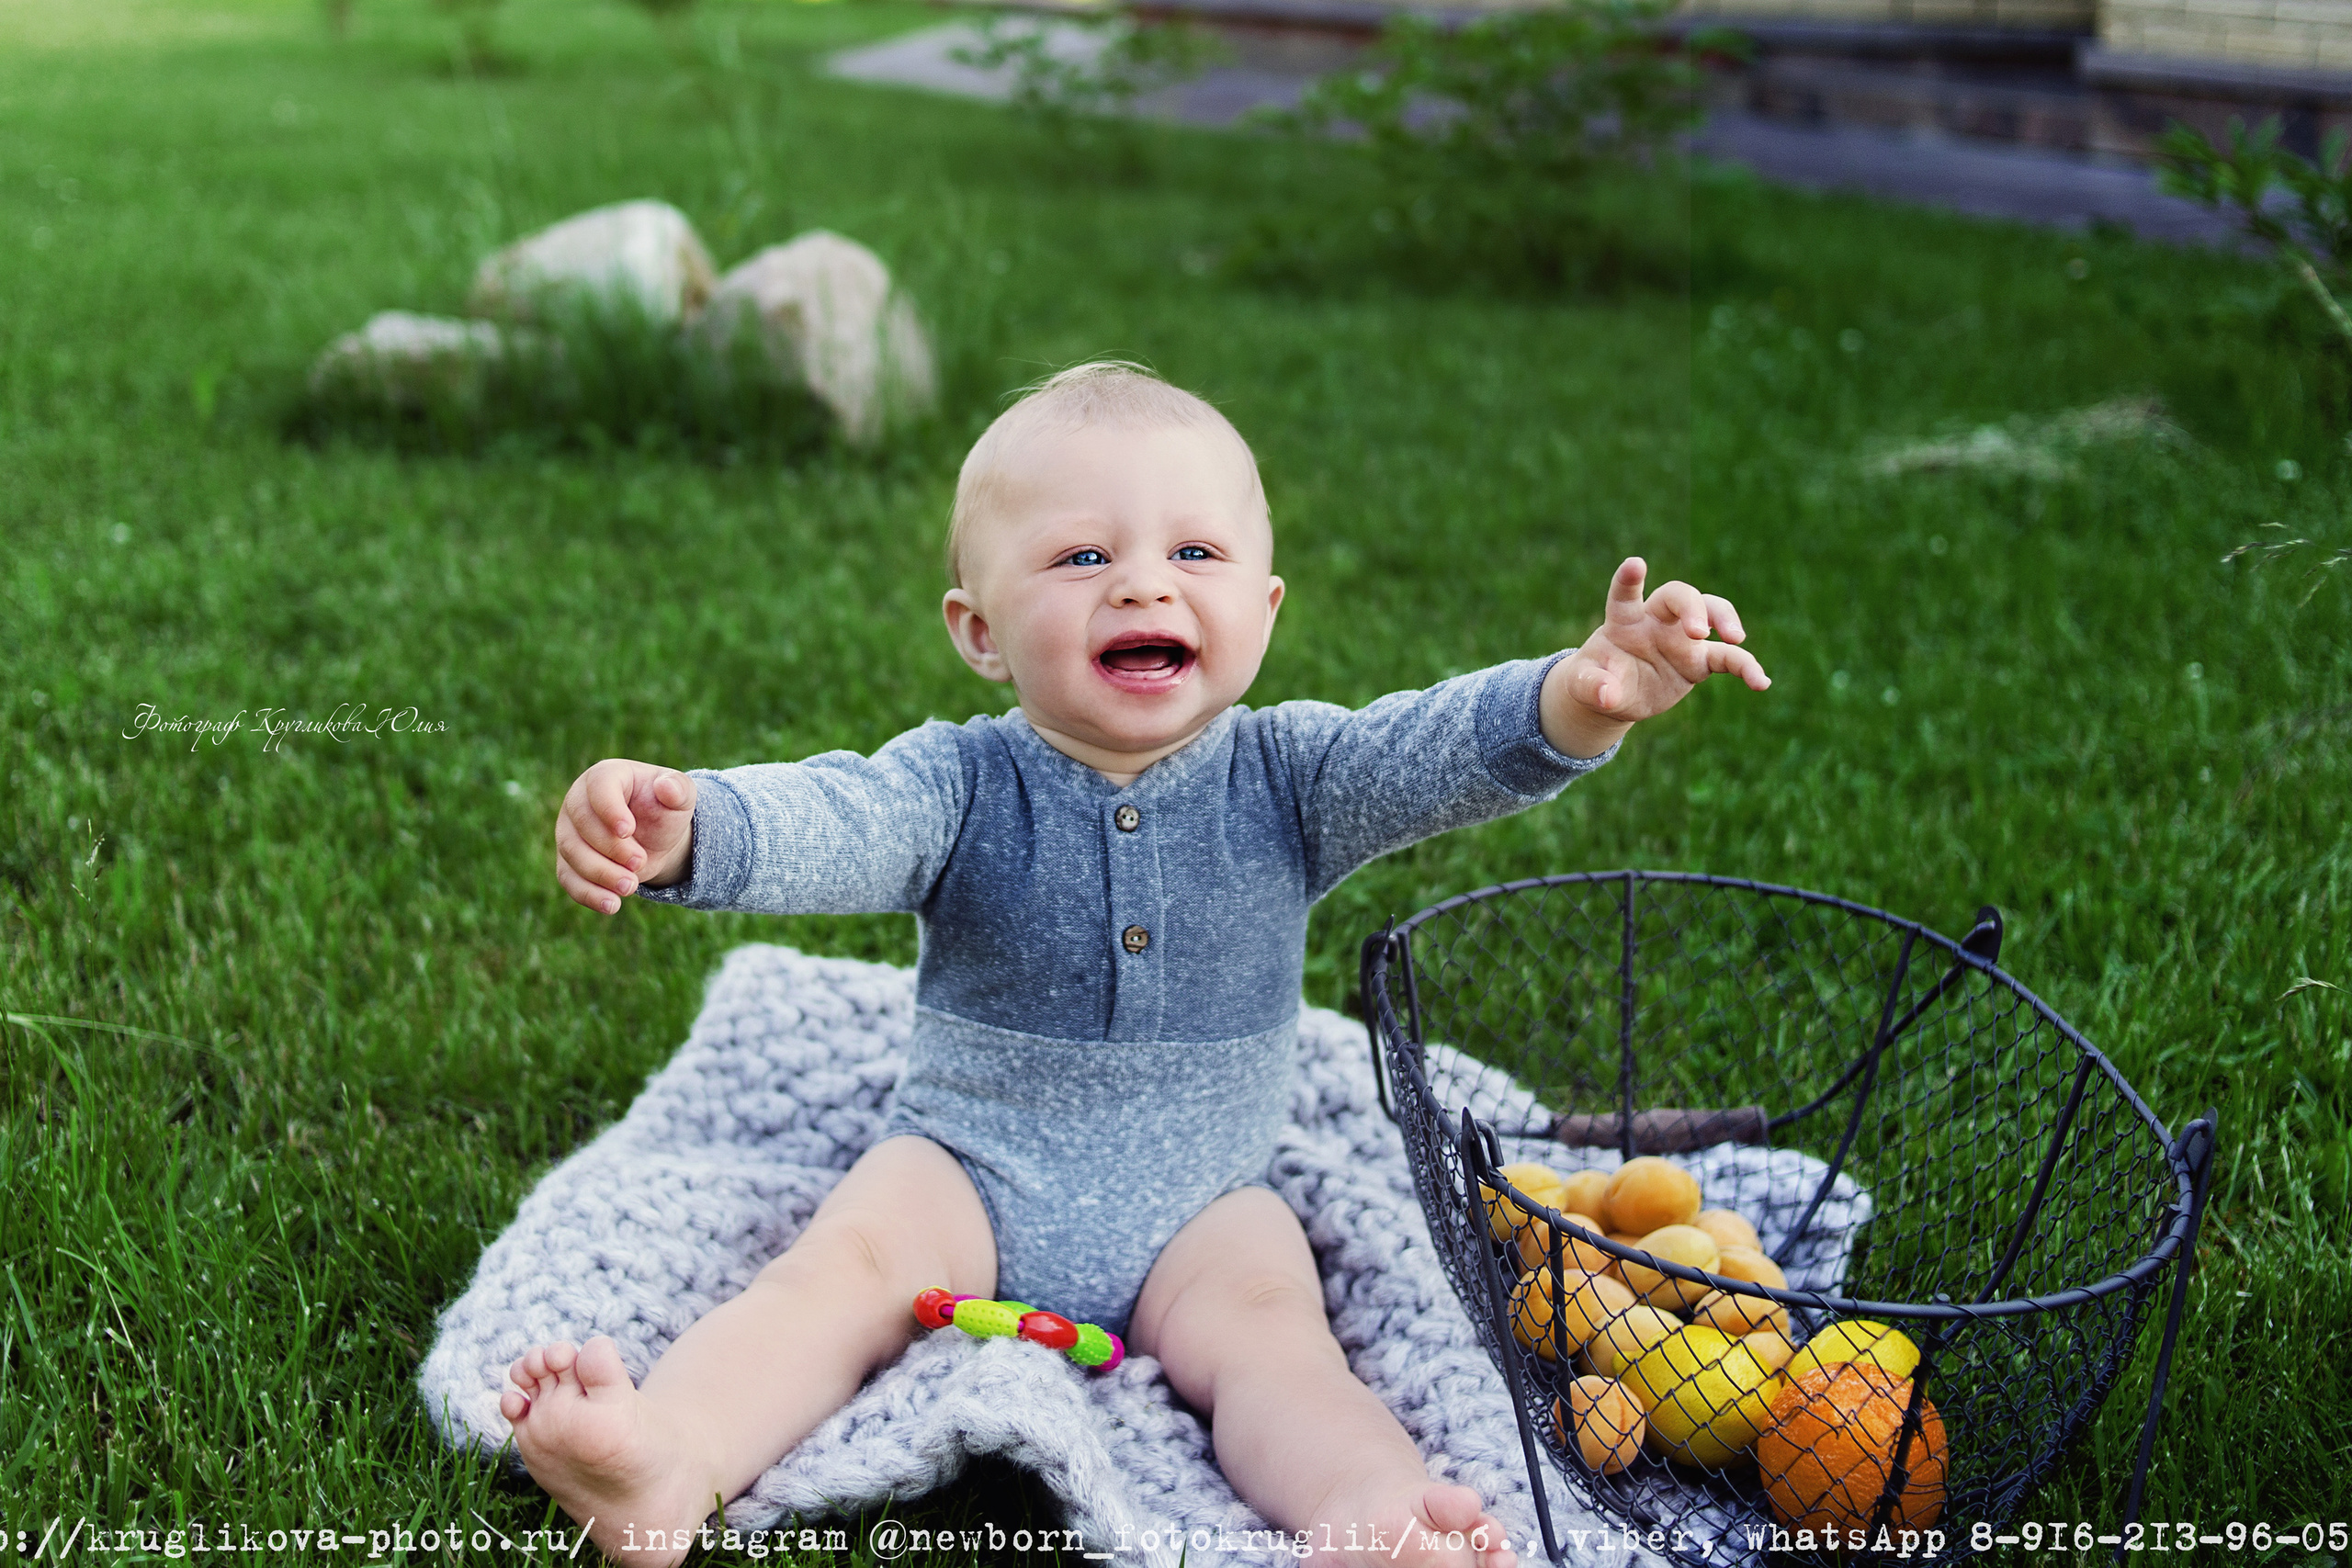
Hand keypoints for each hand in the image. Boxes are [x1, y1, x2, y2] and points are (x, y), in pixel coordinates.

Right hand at [555, 759, 695, 914]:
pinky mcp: (568, 861)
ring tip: (631, 886)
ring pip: (571, 853)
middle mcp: (578, 801)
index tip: (628, 830)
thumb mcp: (681, 797)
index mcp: (605, 776)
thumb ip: (678, 789)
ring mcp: (568, 832)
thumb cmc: (665, 810)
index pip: (598, 787)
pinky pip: (568, 878)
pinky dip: (588, 894)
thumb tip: (666, 787)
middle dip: (611, 848)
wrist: (657, 838)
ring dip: (600, 873)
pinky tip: (612, 905)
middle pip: (581, 824)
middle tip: (640, 862)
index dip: (609, 809)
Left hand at [1541, 557, 1768, 756]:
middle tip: (1699, 631)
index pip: (1626, 594)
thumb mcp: (1583, 685)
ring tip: (1735, 639)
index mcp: (1624, 620)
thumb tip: (1607, 696)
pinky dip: (1747, 668)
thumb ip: (1590, 685)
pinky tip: (1761, 683)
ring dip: (1726, 620)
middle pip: (1680, 596)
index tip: (1636, 564)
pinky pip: (1729, 659)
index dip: (1629, 578)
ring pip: (1712, 613)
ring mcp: (1682, 639)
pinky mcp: (1700, 661)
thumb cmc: (1596, 680)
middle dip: (1693, 607)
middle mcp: (1657, 621)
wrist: (1615, 695)